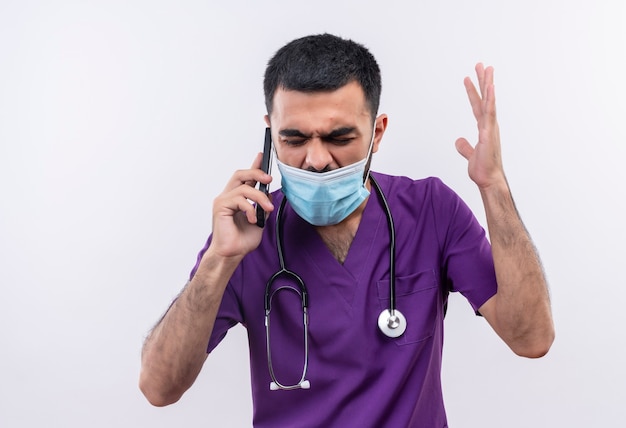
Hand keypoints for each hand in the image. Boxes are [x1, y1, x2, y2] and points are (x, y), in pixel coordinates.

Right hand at [209, 153, 273, 258]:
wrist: (231, 254)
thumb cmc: (241, 241)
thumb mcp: (259, 221)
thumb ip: (262, 208)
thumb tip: (269, 196)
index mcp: (236, 199)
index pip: (245, 178)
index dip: (253, 166)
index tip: (261, 156)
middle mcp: (228, 197)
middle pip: (240, 174)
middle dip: (256, 172)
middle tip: (268, 180)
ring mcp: (223, 201)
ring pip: (243, 188)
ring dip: (259, 198)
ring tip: (266, 210)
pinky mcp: (220, 207)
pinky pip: (239, 199)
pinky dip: (250, 208)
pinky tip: (253, 219)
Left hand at [455, 63, 506, 189]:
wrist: (488, 179)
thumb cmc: (483, 168)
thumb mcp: (470, 154)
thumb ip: (465, 146)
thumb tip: (458, 141)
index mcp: (484, 128)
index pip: (478, 105)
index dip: (473, 92)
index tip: (469, 78)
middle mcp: (489, 125)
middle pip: (485, 98)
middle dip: (483, 81)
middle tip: (481, 64)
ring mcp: (490, 127)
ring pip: (489, 101)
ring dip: (488, 84)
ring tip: (487, 69)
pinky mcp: (489, 133)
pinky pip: (490, 113)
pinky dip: (491, 100)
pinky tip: (490, 88)